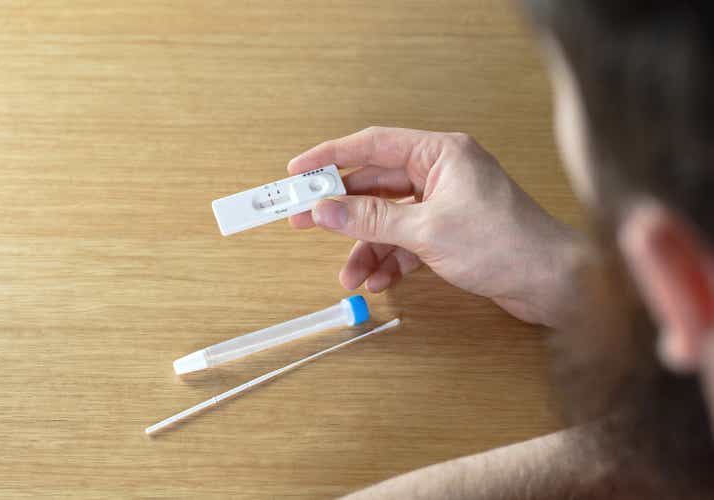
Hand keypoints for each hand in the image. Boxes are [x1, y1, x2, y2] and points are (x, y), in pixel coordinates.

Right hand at [288, 127, 577, 326]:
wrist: (552, 283)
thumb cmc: (505, 243)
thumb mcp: (427, 230)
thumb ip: (371, 219)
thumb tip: (324, 210)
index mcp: (440, 153)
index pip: (373, 145)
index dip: (330, 157)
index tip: (298, 171)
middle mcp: (441, 172)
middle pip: (376, 185)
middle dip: (341, 210)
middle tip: (302, 222)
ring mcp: (445, 203)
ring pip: (389, 219)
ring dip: (366, 246)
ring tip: (349, 275)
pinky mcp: (450, 232)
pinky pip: (407, 240)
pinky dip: (390, 260)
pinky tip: (378, 281)